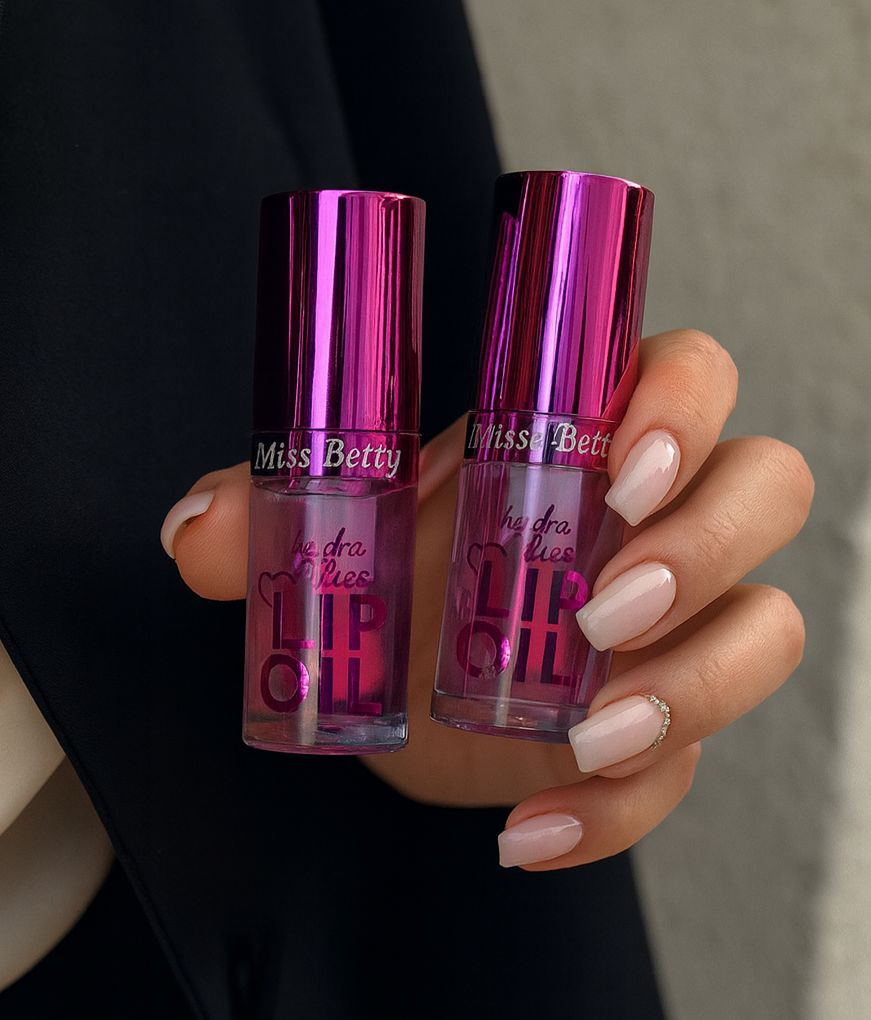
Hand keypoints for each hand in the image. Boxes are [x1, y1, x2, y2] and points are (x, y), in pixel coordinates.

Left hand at [163, 329, 811, 869]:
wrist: (411, 693)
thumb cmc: (399, 580)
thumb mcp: (334, 534)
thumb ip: (261, 523)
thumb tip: (193, 530)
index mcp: (589, 432)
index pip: (690, 376)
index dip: (682, 406)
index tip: (617, 466)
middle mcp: (660, 518)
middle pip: (765, 489)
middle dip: (705, 545)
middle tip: (598, 611)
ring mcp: (679, 625)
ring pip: (766, 626)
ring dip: (693, 684)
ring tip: (584, 734)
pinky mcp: (666, 729)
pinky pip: (689, 770)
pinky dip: (618, 810)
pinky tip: (530, 830)